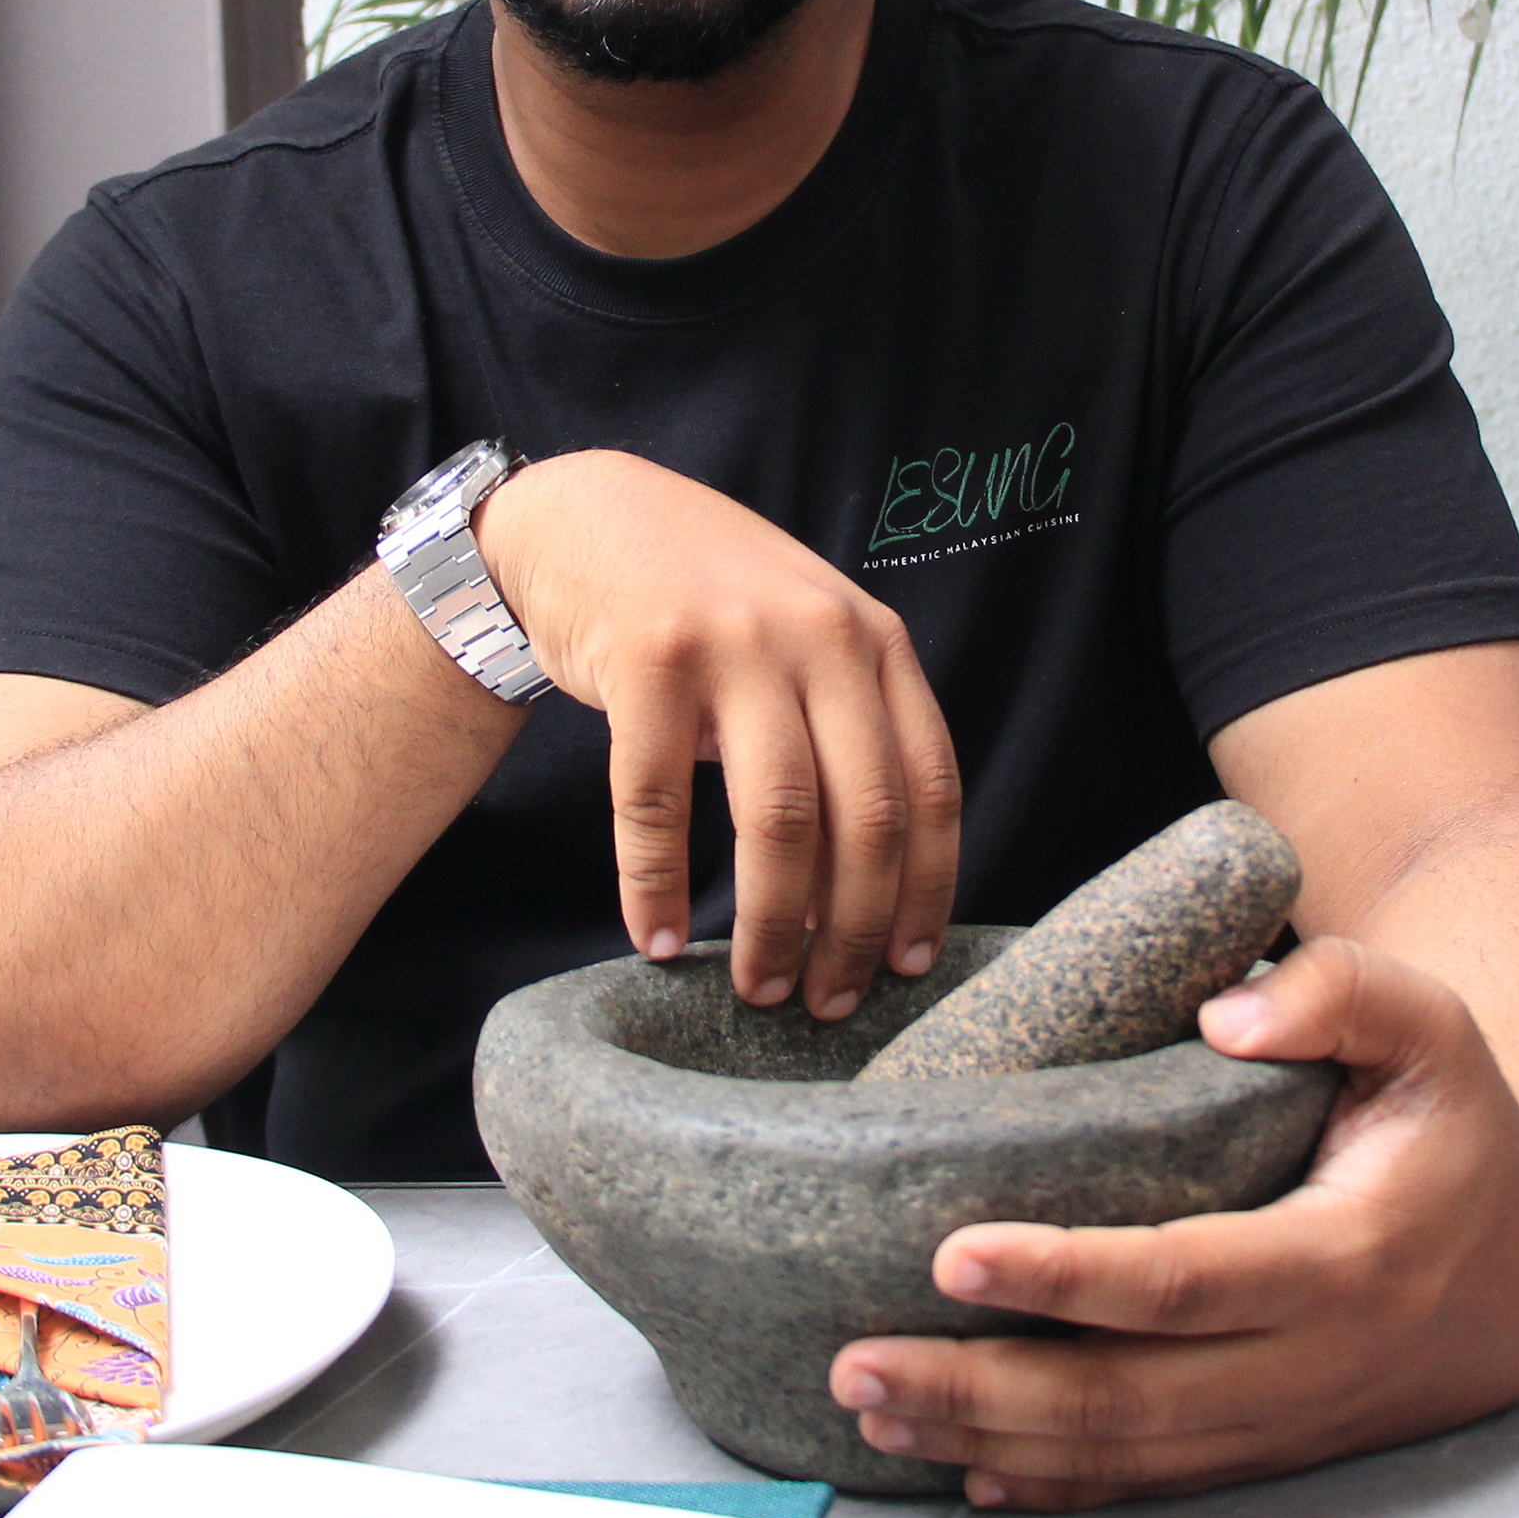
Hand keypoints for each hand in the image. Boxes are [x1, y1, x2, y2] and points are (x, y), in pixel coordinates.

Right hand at [473, 449, 962, 1017]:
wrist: (588, 516)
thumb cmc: (709, 601)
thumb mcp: (806, 637)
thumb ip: (849, 725)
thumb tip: (873, 885)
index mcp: (875, 642)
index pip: (929, 785)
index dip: (925, 888)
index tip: (910, 964)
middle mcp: (820, 638)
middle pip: (863, 817)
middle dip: (852, 929)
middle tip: (829, 1001)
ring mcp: (734, 644)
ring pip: (776, 821)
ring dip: (769, 924)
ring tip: (758, 987)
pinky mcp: (647, 660)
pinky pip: (656, 802)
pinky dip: (654, 886)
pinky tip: (657, 939)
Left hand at [825, 937, 1518, 1508]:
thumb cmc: (1458, 1124)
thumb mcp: (1434, 1028)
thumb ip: (1343, 993)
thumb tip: (1228, 1010)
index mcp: (1346, 1259)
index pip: (1186, 1281)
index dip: (1066, 1278)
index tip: (953, 1253)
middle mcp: (1310, 1363)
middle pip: (1127, 1398)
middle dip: (983, 1389)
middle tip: (857, 1360)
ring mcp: (1284, 1422)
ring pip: (1124, 1457)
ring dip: (992, 1444)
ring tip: (871, 1408)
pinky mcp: (1268, 1448)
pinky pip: (1150, 1483)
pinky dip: (1055, 1486)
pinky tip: (967, 1472)